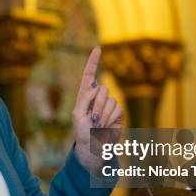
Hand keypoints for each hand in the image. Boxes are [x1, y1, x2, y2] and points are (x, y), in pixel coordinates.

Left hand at [72, 47, 123, 171]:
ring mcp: (109, 105)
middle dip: (97, 105)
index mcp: (85, 95)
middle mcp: (98, 97)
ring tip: (97, 125)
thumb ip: (84, 98)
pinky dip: (110, 118)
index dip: (94, 62)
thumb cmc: (82, 131)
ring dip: (103, 114)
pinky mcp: (118, 113)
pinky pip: (117, 108)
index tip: (98, 48)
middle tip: (92, 119)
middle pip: (102, 89)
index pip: (89, 75)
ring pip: (110, 99)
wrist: (94, 147)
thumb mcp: (77, 114)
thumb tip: (96, 86)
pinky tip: (106, 126)